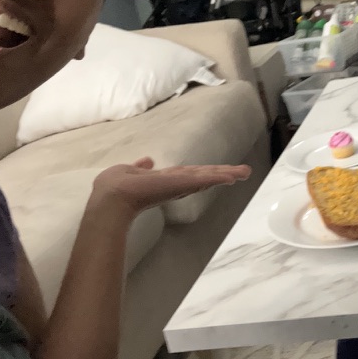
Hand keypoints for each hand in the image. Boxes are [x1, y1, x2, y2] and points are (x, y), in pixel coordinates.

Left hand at [91, 158, 251, 220]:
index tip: (218, 171)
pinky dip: (219, 176)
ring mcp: (179, 185)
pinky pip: (205, 178)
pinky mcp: (182, 184)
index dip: (203, 173)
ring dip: (226, 174)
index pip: (187, 175)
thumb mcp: (128, 171)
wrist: (112, 197)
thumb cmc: (115, 186)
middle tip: (243, 172)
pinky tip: (233, 175)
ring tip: (245, 172)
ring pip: (208, 177)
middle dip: (222, 173)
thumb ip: (140, 167)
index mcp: (163, 180)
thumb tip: (148, 160)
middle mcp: (175, 183)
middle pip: (203, 176)